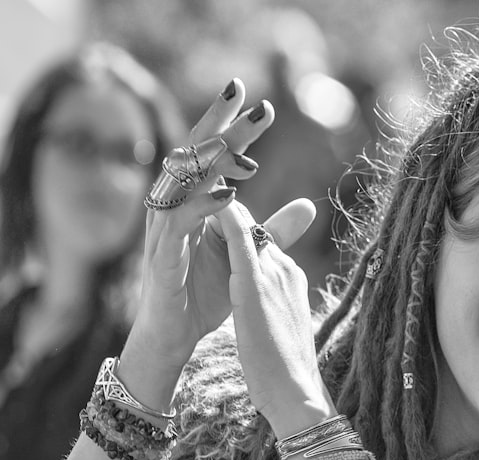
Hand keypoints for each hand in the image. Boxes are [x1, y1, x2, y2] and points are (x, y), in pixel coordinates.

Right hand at [127, 79, 275, 372]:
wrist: (177, 335)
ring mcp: (164, 228)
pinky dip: (201, 206)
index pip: (214, 154)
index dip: (235, 128)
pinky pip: (178, 222)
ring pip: (182, 180)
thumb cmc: (205, 292)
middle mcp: (174, 205)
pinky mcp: (161, 254)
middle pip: (195, 154)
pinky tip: (227, 194)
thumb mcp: (247, 256)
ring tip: (239, 142)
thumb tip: (308, 205)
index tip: (263, 104)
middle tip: (246, 95)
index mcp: (195, 201)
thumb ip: (274, 230)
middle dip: (221, 124)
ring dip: (212, 159)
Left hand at [214, 200, 331, 438]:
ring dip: (225, 206)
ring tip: (202, 186)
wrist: (297, 391)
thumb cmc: (287, 370)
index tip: (219, 217)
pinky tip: (205, 202)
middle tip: (206, 191)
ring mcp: (273, 274)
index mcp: (289, 281)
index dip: (241, 228)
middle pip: (254, 230)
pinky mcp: (256, 283)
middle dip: (230, 212)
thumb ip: (272, 307)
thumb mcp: (279, 328)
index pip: (263, 242)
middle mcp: (284, 270)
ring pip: (247, 227)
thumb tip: (262, 304)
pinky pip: (239, 237)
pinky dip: (224, 216)